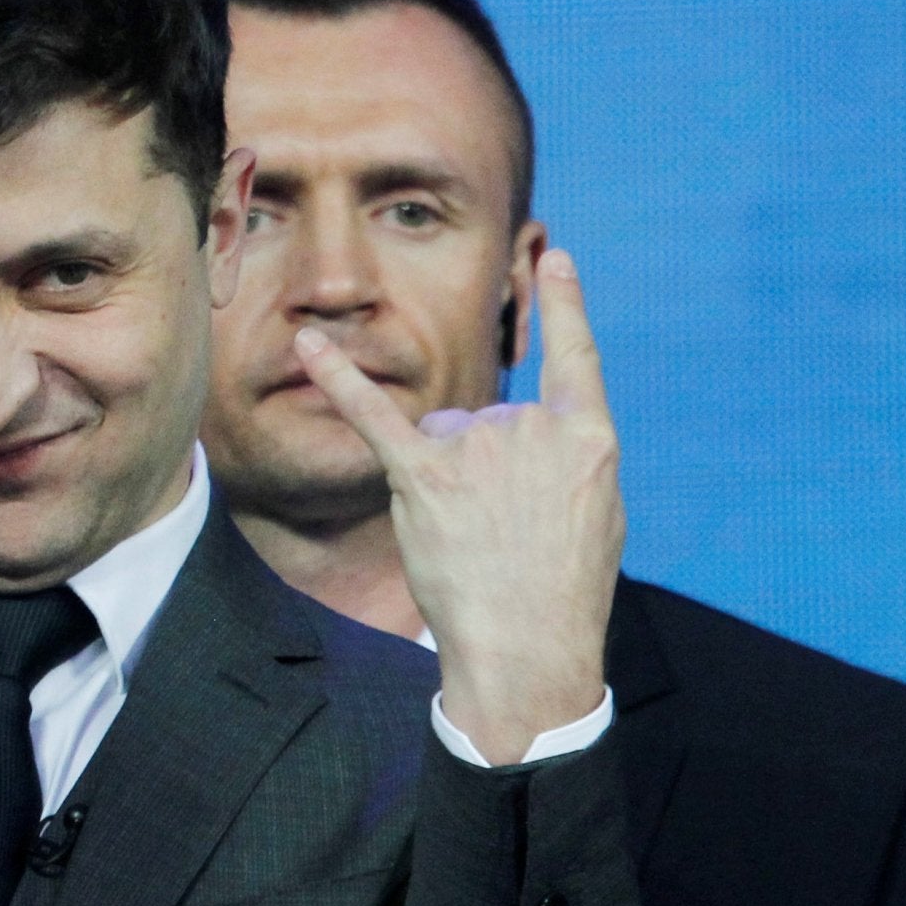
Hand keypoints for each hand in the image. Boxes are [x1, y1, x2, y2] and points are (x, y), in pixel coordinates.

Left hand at [297, 250, 622, 764]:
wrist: (527, 646)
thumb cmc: (563, 589)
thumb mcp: (598, 513)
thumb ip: (569, 457)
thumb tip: (532, 426)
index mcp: (588, 438)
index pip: (576, 357)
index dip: (564, 305)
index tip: (554, 259)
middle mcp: (532, 429)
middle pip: (489, 421)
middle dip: (487, 472)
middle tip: (504, 532)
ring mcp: (475, 449)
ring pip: (444, 438)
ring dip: (447, 481)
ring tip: (470, 538)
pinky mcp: (422, 475)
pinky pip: (374, 415)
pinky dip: (336, 377)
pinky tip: (308, 345)